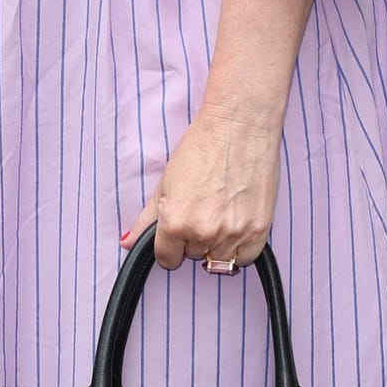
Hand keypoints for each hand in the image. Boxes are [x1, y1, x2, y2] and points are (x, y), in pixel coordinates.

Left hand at [129, 104, 282, 273]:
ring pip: (219, 260)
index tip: (176, 235)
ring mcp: (233, 233)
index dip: (170, 246)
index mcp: (175, 222)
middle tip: (201, 210)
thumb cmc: (203, 147)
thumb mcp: (165, 183)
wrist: (239, 127)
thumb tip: (126, 242)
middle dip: (194, 239)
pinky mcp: (259, 230)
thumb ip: (146, 219)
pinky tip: (236, 223)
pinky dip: (241, 247)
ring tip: (219, 213)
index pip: (167, 259)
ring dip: (217, 243)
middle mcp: (203, 232)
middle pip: (194, 256)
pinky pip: (245, 257)